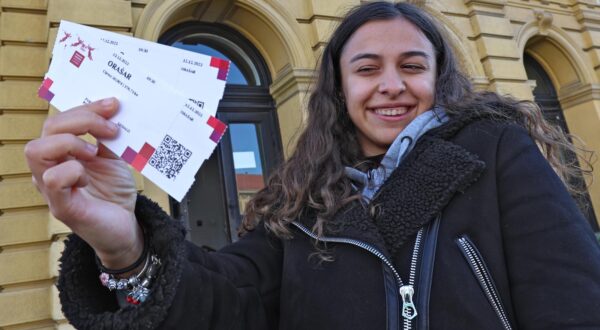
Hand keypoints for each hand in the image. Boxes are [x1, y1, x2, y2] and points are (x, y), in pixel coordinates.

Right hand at [25, 98, 142, 268]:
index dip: (87, 108)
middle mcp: (51, 166)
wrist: (126, 227)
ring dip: (69, 143)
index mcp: (63, 152)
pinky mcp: (61, 206)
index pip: (61, 120)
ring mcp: (51, 187)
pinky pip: (51, 180)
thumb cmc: (114, 192)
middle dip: (81, 120)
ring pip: (36, 151)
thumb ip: (109, 137)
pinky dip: (72, 171)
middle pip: (48, 129)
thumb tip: (114, 109)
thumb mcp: (115, 158)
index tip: (113, 105)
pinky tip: (86, 178)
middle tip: (111, 130)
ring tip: (94, 153)